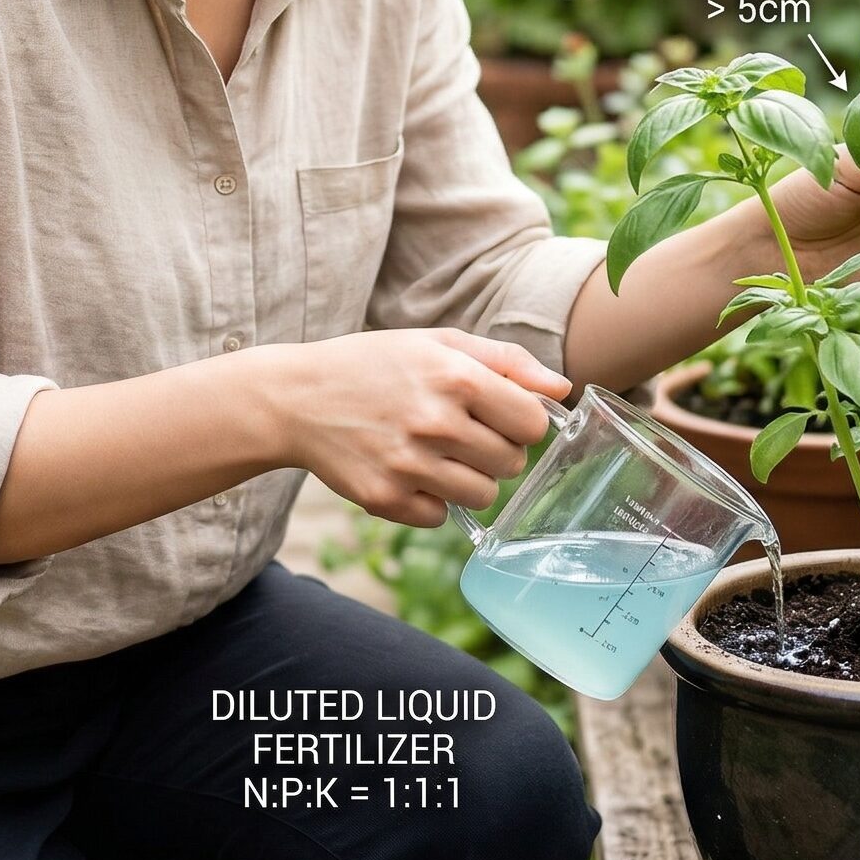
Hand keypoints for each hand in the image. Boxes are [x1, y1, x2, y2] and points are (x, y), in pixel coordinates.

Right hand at [277, 328, 569, 530]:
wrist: (297, 397)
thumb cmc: (377, 365)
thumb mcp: (440, 343)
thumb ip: (507, 361)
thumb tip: (563, 389)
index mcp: (457, 377)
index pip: (532, 423)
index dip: (522, 421)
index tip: (499, 415)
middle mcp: (436, 422)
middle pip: (511, 463)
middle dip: (496, 451)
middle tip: (461, 433)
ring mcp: (409, 465)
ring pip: (483, 496)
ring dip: (469, 479)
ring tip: (437, 453)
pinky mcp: (385, 498)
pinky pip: (440, 516)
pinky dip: (431, 500)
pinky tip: (407, 471)